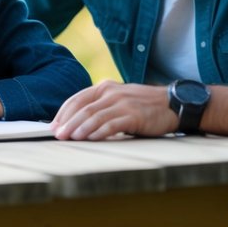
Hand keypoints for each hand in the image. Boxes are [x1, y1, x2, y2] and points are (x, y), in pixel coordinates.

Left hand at [51, 79, 176, 139]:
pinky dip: (100, 132)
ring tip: (71, 138)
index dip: (63, 113)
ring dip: (81, 128)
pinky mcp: (134, 115)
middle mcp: (112, 93)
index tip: (54, 126)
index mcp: (105, 87)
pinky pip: (112, 124)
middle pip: (84, 108)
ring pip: (95, 116)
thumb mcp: (119, 99)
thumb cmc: (143, 105)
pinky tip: (92, 139)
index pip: (78, 99)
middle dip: (68, 123)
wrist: (173, 103)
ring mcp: (123, 103)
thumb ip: (100, 106)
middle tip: (58, 135)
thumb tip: (76, 123)